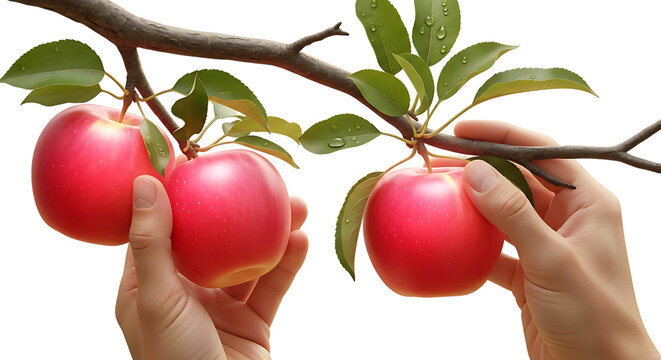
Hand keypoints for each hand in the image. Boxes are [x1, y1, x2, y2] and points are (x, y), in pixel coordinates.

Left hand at [115, 170, 307, 359]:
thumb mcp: (157, 300)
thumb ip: (152, 243)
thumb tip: (143, 183)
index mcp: (149, 285)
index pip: (161, 227)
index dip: (180, 193)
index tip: (200, 159)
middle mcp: (185, 291)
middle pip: (214, 238)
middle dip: (240, 208)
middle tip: (264, 178)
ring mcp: (221, 306)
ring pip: (249, 258)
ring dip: (273, 232)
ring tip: (297, 206)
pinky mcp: (253, 321)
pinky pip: (272, 286)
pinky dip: (287, 264)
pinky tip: (301, 242)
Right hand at [452, 120, 659, 358]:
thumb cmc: (593, 317)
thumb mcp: (552, 261)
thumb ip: (513, 215)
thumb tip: (474, 171)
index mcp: (588, 203)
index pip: (542, 152)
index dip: (501, 135)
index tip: (461, 130)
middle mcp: (568, 217)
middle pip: (518, 178)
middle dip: (480, 168)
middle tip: (438, 160)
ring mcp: (546, 244)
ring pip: (503, 212)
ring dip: (472, 205)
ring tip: (436, 193)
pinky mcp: (528, 271)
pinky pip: (494, 247)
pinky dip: (471, 245)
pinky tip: (448, 241)